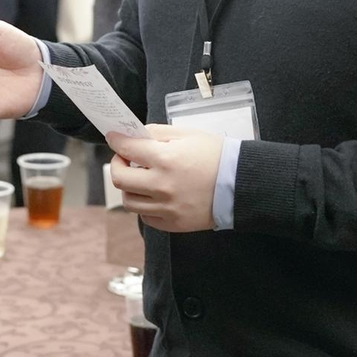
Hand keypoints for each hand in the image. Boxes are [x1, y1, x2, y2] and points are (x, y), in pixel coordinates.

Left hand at [106, 125, 223, 232]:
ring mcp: (167, 208)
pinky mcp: (174, 223)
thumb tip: (135, 135)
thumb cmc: (218, 156)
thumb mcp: (188, 135)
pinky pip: (145, 218)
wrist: (242, 184)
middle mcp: (162, 186)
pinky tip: (153, 195)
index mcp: (165, 160)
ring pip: (129, 201)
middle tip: (125, 159)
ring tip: (140, 178)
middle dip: (117, 164)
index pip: (127, 149)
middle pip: (119, 178)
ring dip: (129, 187)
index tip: (114, 138)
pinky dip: (144, 206)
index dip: (116, 140)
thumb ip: (157, 133)